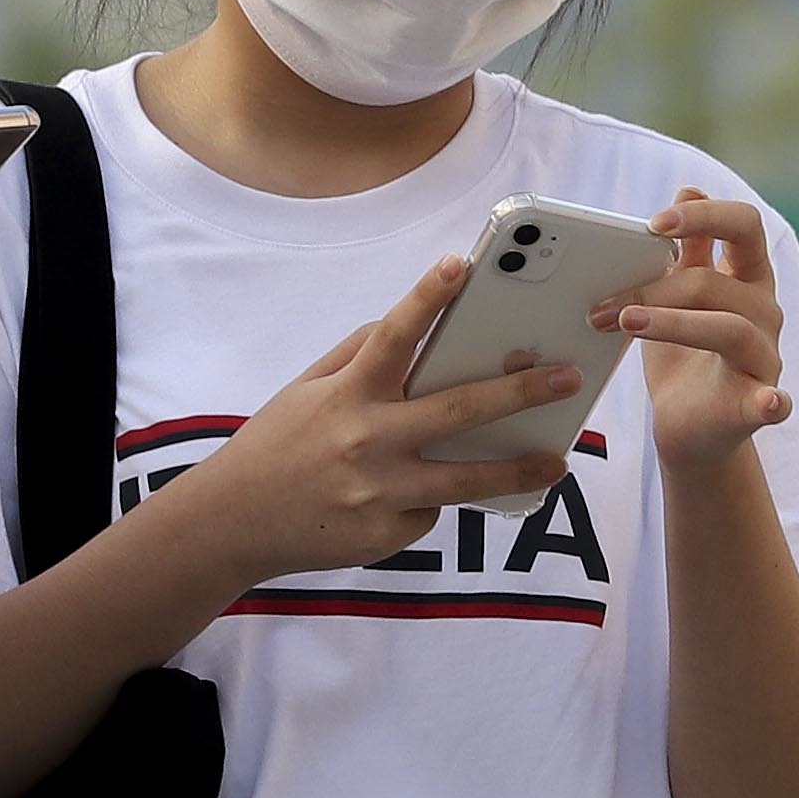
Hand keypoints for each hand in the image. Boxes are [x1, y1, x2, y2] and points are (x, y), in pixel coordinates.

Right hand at [160, 254, 577, 585]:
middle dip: (519, 392)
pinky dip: (429, 497)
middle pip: (457, 411)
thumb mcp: (306, 392)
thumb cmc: (276, 447)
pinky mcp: (387, 534)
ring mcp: (380, 492)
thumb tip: (405, 332)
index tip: (460, 264)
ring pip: (465, 479)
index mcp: (346, 395)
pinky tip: (408, 495)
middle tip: (565, 377)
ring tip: (557, 461)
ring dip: (518, 468)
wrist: (233, 524)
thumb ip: (355, 359)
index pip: (391, 336)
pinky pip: (429, 509)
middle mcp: (367, 441)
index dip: (426, 298)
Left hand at [605, 189, 794, 476]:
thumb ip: (690, 251)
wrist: (688, 427)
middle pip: (717, 283)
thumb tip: (689, 186)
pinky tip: (770, 402)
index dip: (703, 216)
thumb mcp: (678, 296)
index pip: (743, 226)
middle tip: (602, 304)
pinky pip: (773, 400)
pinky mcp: (758, 405)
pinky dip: (773, 401)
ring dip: (672, 324)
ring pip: (729, 330)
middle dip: (655, 289)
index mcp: (747, 278)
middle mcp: (763, 312)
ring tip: (624, 325)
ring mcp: (765, 358)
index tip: (654, 224)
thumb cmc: (683, 358)